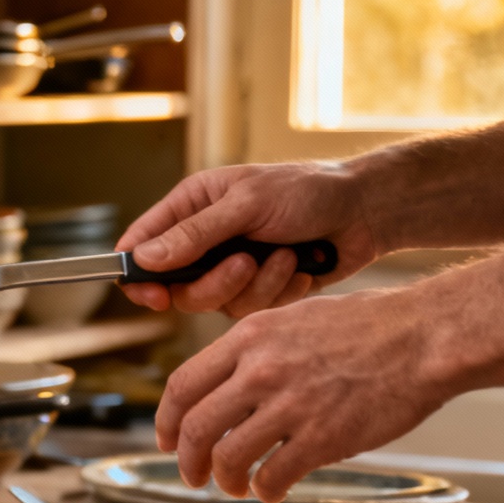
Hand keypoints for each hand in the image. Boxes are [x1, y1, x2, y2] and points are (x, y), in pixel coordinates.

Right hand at [118, 162, 383, 316]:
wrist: (365, 212)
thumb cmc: (308, 191)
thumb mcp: (247, 204)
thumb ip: (195, 234)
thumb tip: (144, 258)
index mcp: (191, 206)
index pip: (142, 246)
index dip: (139, 275)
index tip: (154, 295)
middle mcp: (205, 240)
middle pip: (178, 288)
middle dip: (214, 284)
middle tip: (244, 264)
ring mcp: (231, 268)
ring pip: (216, 304)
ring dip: (256, 285)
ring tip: (285, 256)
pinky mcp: (259, 290)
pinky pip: (251, 310)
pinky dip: (279, 291)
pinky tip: (300, 267)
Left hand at [155, 287, 456, 501]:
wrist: (426, 336)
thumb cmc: (372, 325)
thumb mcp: (296, 318)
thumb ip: (257, 349)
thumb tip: (228, 382)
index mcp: (250, 336)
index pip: (182, 384)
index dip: (166, 420)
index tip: (166, 438)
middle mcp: (261, 369)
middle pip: (196, 427)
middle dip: (187, 461)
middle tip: (193, 476)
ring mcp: (290, 404)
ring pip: (228, 457)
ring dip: (225, 480)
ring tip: (235, 486)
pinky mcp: (321, 436)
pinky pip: (273, 475)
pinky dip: (266, 490)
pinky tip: (273, 489)